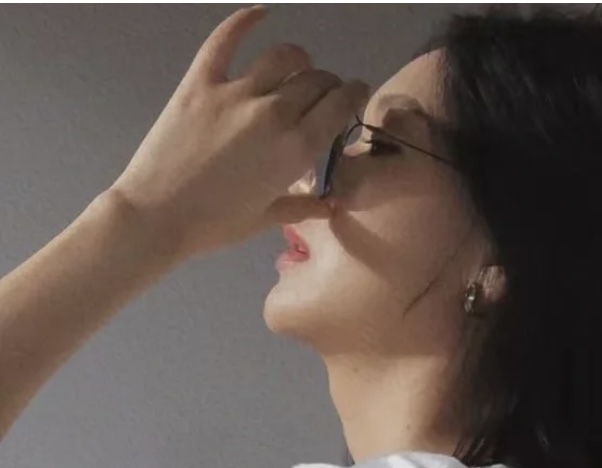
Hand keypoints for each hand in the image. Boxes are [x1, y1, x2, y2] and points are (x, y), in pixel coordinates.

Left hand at [110, 6, 367, 259]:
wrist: (158, 215)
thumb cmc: (215, 225)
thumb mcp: (266, 219)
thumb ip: (303, 206)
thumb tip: (331, 204)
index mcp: (296, 150)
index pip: (338, 106)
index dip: (354, 95)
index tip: (356, 93)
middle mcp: (274, 113)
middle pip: (315, 81)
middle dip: (328, 83)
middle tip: (326, 91)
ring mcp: (236, 92)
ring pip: (282, 57)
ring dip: (299, 58)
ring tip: (299, 64)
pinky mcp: (201, 80)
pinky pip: (226, 39)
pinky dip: (245, 21)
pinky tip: (259, 13)